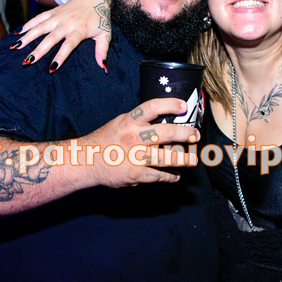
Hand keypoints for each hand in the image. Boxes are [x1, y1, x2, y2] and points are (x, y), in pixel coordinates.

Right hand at [13, 0, 110, 70]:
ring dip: (27, 37)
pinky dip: (28, 25)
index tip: (52, 67)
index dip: (60, 56)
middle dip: (39, 50)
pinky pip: (38, 18)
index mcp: (80, 30)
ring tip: (15, 47)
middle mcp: (67, 23)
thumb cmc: (101, 18)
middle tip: (27, 61)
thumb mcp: (105, 34)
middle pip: (51, 38)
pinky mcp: (53, 11)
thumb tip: (103, 68)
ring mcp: (58, 16)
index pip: (69, 45)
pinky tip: (18, 34)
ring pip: (40, 27)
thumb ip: (102, 51)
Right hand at [80, 98, 198, 187]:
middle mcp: (134, 137)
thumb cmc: (105, 140)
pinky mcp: (135, 174)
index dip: (170, 104)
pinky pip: (158, 176)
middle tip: (195, 136)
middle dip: (185, 134)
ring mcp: (135, 157)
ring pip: (167, 158)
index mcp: (130, 121)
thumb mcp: (120, 123)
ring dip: (183, 159)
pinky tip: (175, 176)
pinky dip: (170, 177)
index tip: (184, 106)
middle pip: (166, 133)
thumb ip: (139, 121)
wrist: (86, 161)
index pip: (152, 107)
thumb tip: (164, 118)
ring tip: (192, 159)